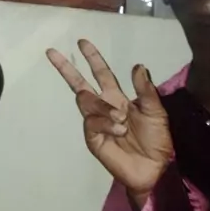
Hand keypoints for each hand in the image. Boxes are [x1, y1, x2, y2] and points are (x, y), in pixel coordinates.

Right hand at [46, 39, 173, 202]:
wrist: (154, 168)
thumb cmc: (157, 139)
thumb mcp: (156, 111)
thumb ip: (145, 90)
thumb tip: (137, 65)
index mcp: (118, 97)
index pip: (101, 73)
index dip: (93, 58)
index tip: (82, 42)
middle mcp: (104, 106)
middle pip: (79, 84)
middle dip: (66, 68)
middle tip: (52, 52)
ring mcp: (96, 122)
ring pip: (86, 101)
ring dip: (104, 108)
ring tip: (122, 120)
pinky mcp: (93, 138)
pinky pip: (91, 122)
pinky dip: (106, 122)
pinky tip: (118, 130)